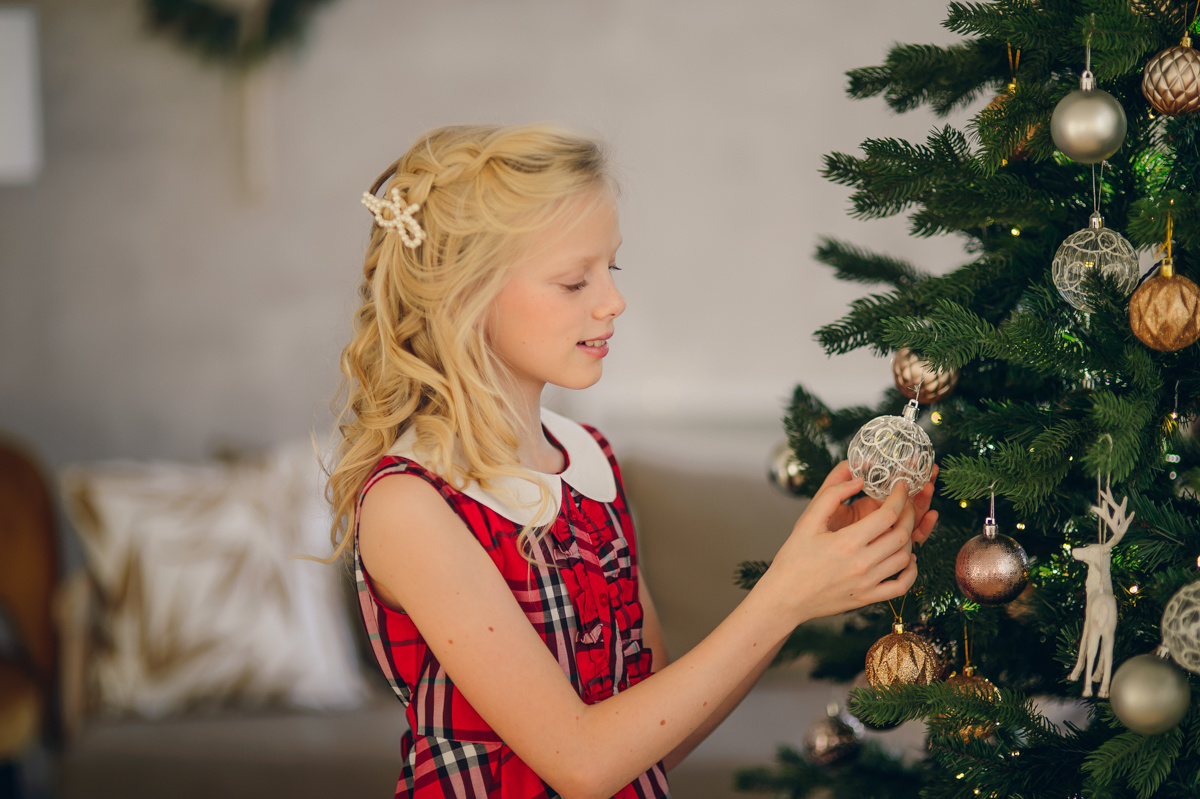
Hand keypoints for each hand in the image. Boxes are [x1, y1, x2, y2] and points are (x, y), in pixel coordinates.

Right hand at [762, 466, 921, 623]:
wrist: (784, 598)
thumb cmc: (793, 560)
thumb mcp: (807, 521)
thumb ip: (831, 494)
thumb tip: (857, 479)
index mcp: (847, 542)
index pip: (887, 515)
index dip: (900, 497)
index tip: (901, 487)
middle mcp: (861, 564)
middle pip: (902, 535)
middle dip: (909, 513)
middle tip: (906, 503)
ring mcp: (866, 583)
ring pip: (904, 558)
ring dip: (909, 539)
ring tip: (901, 527)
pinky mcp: (867, 598)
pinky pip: (901, 587)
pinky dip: (911, 572)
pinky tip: (907, 559)